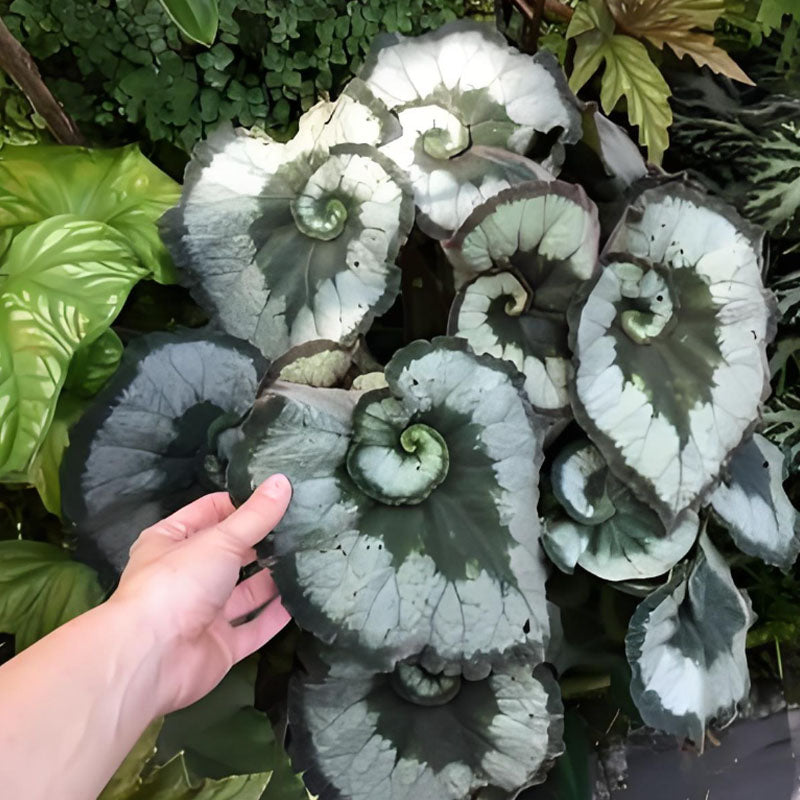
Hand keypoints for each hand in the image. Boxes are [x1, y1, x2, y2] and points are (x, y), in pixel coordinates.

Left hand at [108, 474, 292, 714]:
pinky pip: (253, 628)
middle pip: (229, 554)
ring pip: (243, 592)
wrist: (152, 659)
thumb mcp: (220, 540)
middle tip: (300, 526)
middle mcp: (186, 577)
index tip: (276, 495)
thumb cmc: (177, 584)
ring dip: (271, 578)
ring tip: (307, 558)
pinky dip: (274, 616)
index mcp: (171, 542)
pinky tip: (301, 600)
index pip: (208, 513)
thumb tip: (282, 481)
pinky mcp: (220, 646)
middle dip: (260, 542)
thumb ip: (255, 516)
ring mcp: (203, 614)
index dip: (239, 503)